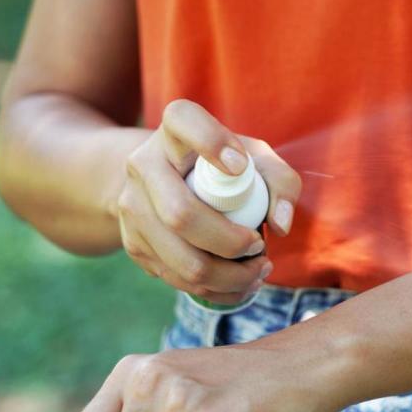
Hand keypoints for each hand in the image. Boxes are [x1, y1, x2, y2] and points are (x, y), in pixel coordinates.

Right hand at [117, 99, 301, 304]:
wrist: (166, 184)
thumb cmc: (223, 168)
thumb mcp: (255, 160)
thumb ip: (280, 181)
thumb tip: (279, 224)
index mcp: (174, 130)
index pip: (183, 121)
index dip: (211, 142)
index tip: (240, 166)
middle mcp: (142, 164)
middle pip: (181, 215)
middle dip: (230, 242)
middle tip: (260, 246)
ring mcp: (132, 207)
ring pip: (180, 259)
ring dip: (229, 277)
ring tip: (258, 272)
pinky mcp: (133, 244)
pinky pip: (177, 279)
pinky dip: (216, 290)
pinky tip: (240, 283)